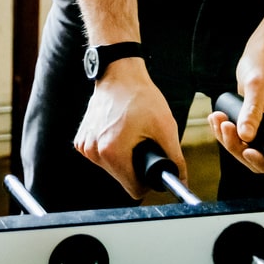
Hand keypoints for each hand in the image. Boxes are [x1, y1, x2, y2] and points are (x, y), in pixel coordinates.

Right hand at [73, 58, 183, 197]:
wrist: (119, 74)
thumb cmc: (140, 97)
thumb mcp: (165, 128)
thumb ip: (175, 159)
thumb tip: (181, 180)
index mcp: (112, 152)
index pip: (134, 189)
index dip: (149, 181)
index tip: (153, 165)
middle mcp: (94, 152)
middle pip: (123, 179)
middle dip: (136, 168)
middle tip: (143, 144)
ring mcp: (85, 146)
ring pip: (112, 169)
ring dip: (123, 159)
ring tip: (131, 135)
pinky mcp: (81, 140)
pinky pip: (101, 156)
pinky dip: (111, 150)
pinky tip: (118, 132)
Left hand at [209, 36, 263, 173]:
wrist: (263, 51)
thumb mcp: (257, 88)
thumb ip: (251, 112)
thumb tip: (245, 136)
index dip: (263, 162)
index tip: (246, 151)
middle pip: (260, 155)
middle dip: (238, 146)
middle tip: (224, 128)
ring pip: (247, 146)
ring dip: (228, 138)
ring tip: (216, 119)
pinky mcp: (256, 120)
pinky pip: (240, 135)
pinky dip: (226, 130)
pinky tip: (216, 118)